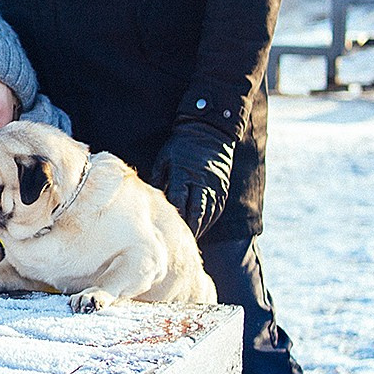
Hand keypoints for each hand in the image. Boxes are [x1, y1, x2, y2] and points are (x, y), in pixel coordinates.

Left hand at [149, 120, 234, 239]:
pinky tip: (204, 227)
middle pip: (196, 211)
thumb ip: (157, 176)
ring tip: (191, 239)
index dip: (174, 216)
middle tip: (180, 242)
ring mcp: (214, 185)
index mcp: (183, 174)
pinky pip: (218, 208)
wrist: (209, 131)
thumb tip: (150, 195)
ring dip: (200, 227)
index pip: (178, 200)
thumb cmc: (181, 145)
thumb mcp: (165, 156)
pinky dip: (211, 220)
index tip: (168, 229)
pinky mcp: (223, 186)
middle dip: (189, 228)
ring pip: (208, 212)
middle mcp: (201, 182)